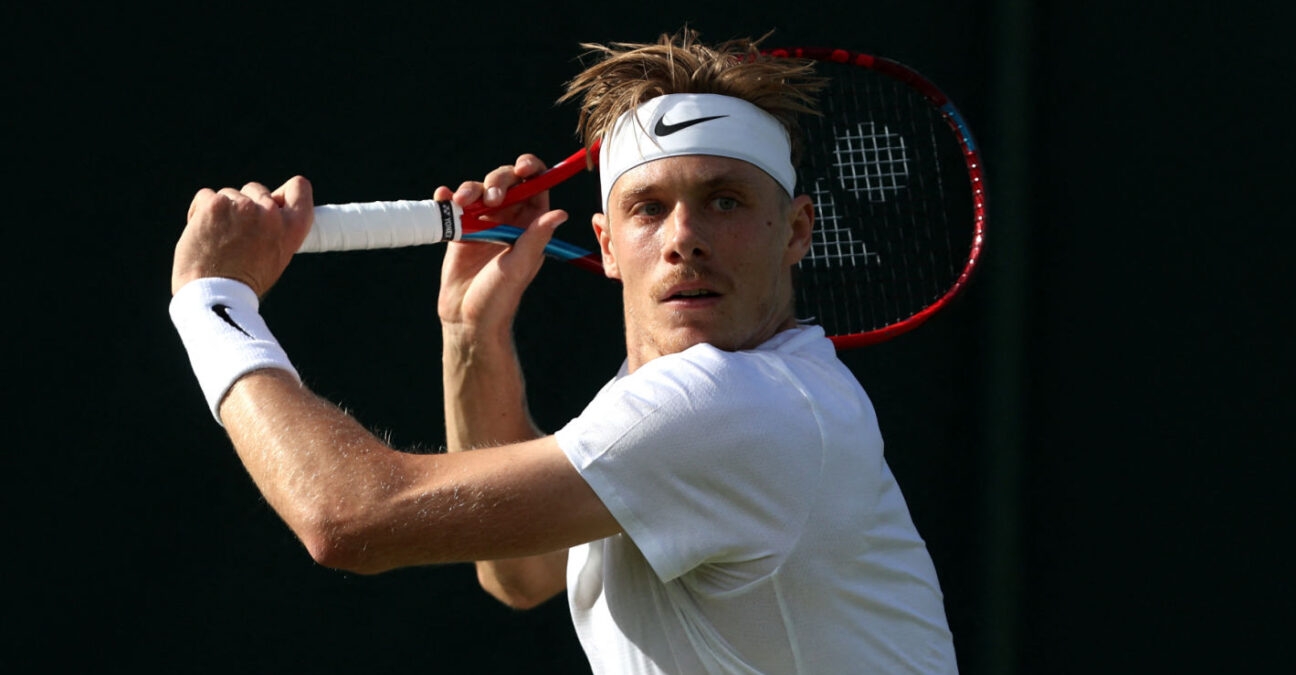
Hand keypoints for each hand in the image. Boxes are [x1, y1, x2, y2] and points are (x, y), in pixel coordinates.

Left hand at [171, 177, 313, 296]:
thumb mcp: (277, 255)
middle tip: (236, 234)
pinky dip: (200, 212)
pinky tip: (202, 234)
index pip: (299, 188)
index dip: (283, 193)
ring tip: (217, 240)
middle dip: (245, 205)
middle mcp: (271, 213)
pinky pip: (206, 196)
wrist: (214, 295)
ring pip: (229, 194)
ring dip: (221, 211)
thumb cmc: (244, 281)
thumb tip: (269, 204)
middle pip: (256, 190)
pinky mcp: (215, 205)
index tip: (273, 202)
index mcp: (292, 227)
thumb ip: (276, 227)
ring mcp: (243, 207)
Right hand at [436, 155, 567, 335]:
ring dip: (469, 189)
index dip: (531, 169)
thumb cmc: (499, 296)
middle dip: (497, 181)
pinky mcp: (459, 230)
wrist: (467, 318)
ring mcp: (483, 223)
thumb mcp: (519, 265)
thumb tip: (560, 213)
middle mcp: (508, 219)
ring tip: (462, 203)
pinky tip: (444, 198)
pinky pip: (453, 205)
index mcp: (531, 224)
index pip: (536, 185)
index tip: (523, 167)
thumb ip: (536, 237)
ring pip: (478, 189)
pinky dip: (448, 197)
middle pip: (505, 181)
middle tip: (491, 200)